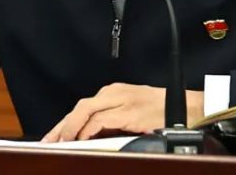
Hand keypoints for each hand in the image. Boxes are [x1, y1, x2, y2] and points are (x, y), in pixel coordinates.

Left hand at [41, 83, 203, 141]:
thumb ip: (111, 120)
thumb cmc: (161, 111)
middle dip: (62, 126)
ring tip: (60, 143)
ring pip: (86, 111)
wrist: (187, 108)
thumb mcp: (132, 112)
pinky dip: (88, 129)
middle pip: (79, 107)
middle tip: (48, 142)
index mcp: (113, 92)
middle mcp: (114, 93)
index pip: (82, 108)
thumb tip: (88, 138)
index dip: (65, 123)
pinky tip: (80, 139)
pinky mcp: (128, 112)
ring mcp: (121, 101)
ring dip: (70, 128)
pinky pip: (101, 120)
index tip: (52, 137)